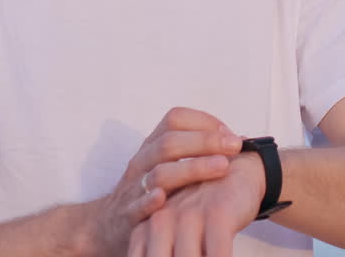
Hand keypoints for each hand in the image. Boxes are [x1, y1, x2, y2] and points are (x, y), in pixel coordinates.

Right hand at [82, 107, 244, 256]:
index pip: (175, 119)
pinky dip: (149, 200)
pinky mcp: (127, 216)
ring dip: (192, 168)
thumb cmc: (146, 192)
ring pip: (159, 172)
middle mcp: (142, 162)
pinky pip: (136, 205)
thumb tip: (238, 139)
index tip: (230, 133)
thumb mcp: (165, 166)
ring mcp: (133, 188)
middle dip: (206, 141)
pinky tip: (163, 198)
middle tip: (235, 146)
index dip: (204, 121)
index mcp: (152, 146)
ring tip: (221, 167)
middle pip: (170, 142)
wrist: (106, 224)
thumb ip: (194, 152)